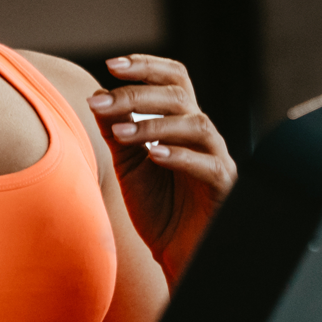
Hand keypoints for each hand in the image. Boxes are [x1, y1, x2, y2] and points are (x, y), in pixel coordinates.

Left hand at [87, 54, 236, 283]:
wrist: (180, 257)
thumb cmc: (159, 211)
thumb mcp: (130, 167)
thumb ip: (118, 133)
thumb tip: (96, 97)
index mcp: (180, 125)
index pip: (173, 79)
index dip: (147, 66)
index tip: (111, 64)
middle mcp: (202, 136)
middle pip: (180, 94)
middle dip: (140, 91)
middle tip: (103, 99)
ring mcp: (217, 159)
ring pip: (196, 124)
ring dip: (154, 125)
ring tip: (120, 133)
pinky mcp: (224, 187)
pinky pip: (208, 164)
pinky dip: (180, 156)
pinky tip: (153, 156)